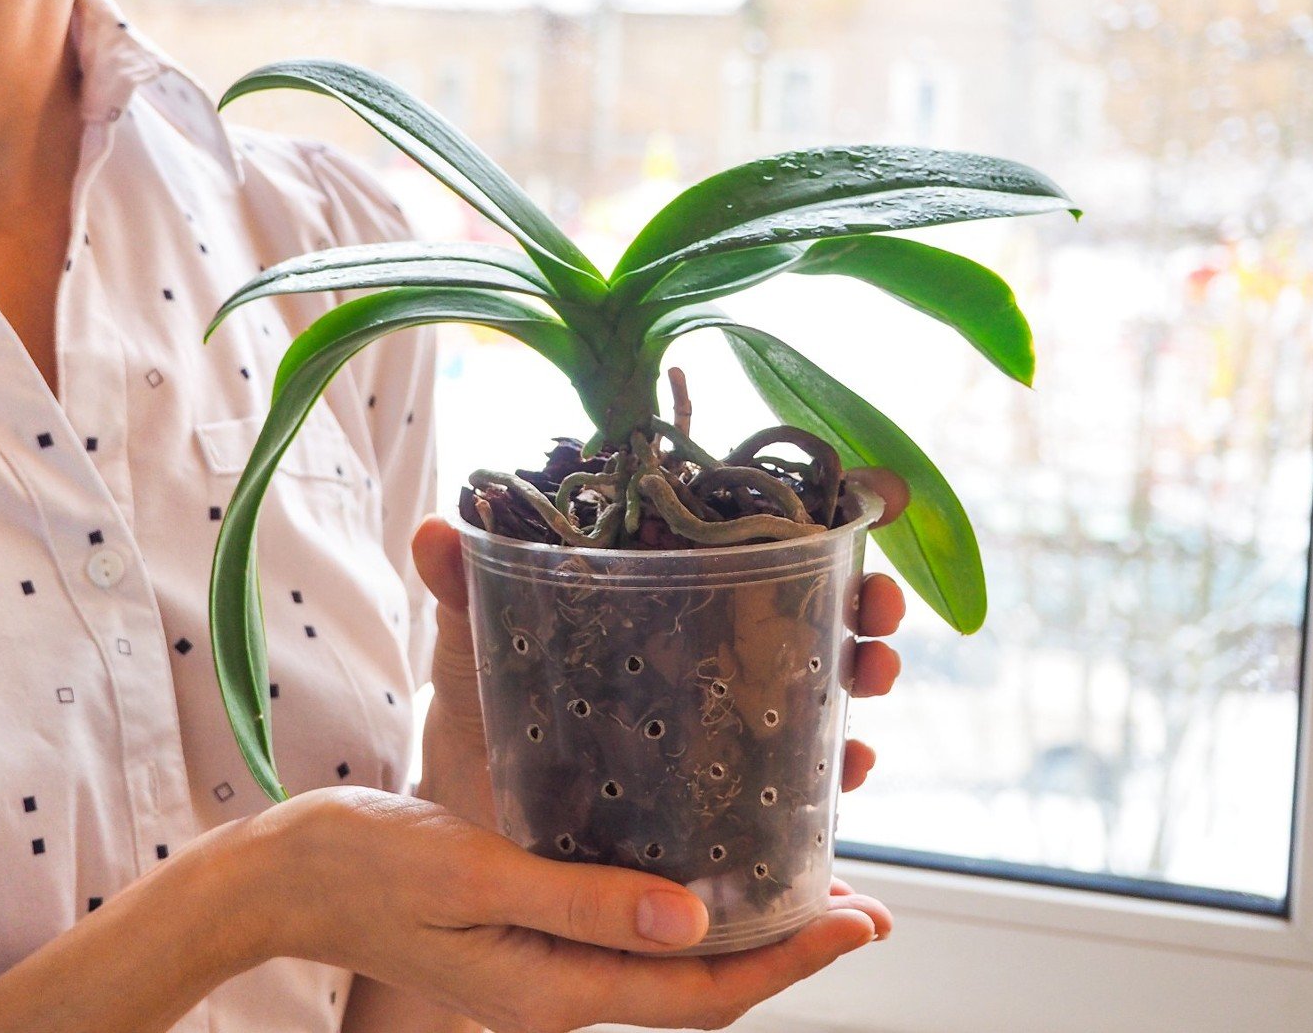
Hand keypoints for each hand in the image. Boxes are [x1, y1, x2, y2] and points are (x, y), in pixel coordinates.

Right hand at [268, 786, 887, 1032]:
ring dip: (749, 942)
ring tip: (811, 899)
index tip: (861, 920)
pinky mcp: (531, 942)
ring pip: (672, 974)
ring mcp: (544, 975)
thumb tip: (694, 920)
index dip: (790, 961)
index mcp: (552, 990)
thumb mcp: (473, 871)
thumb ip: (582, 901)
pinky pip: (630, 947)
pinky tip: (709, 883)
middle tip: (865, 912)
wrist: (289, 877)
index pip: (699, 990)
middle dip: (790, 957)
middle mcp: (559, 995)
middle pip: (701, 992)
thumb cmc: (367, 864)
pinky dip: (688, 923)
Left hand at [411, 464, 908, 807]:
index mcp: (661, 598)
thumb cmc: (484, 709)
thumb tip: (433, 529)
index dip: (818, 523)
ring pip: (821, 686)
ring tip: (877, 675)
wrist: (476, 810)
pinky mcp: (727, 790)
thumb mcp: (477, 645)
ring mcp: (724, 719)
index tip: (872, 501)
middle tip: (879, 605)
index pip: (754, 546)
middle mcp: (706, 650)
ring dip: (864, 674)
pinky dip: (836, 771)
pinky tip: (853, 765)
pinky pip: (800, 778)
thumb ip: (464, 590)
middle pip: (809, 610)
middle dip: (862, 601)